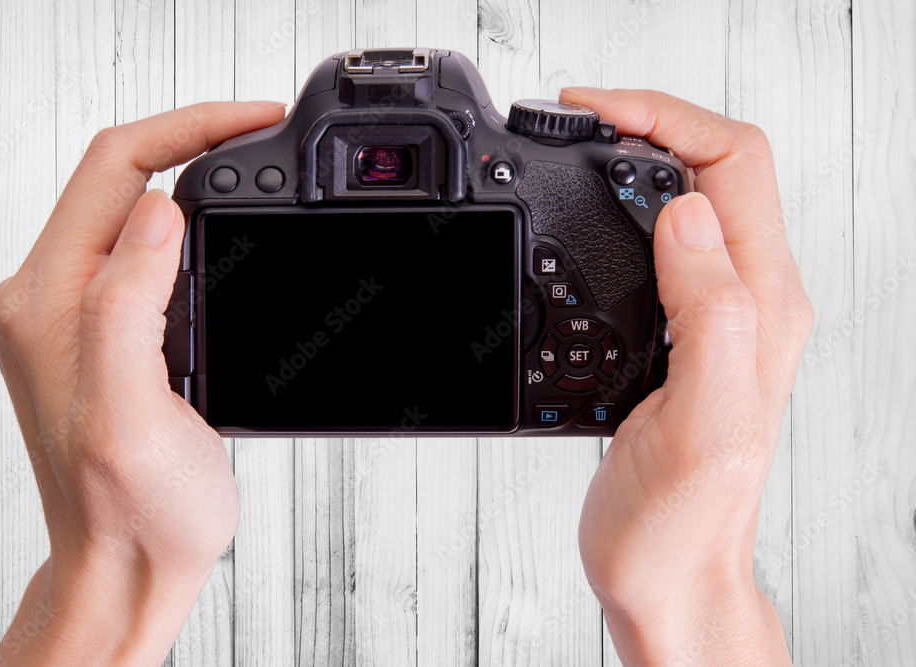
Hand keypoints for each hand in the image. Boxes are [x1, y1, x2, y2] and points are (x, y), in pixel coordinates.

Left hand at [0, 101, 285, 665]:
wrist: (127, 565)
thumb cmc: (132, 511)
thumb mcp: (134, 414)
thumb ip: (128, 305)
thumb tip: (159, 210)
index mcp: (47, 304)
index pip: (112, 168)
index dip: (189, 129)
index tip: (254, 121)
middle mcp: (47, 299)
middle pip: (117, 177)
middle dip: (193, 141)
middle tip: (260, 134)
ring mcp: (72, 315)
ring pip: (130, 210)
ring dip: (191, 179)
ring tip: (248, 168)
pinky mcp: (102, 333)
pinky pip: (141, 252)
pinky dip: (190, 229)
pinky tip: (223, 236)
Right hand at [560, 88, 811, 664]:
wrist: (668, 574)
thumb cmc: (680, 520)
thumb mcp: (700, 425)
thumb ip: (711, 319)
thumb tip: (685, 217)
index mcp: (758, 307)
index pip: (732, 165)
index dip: (664, 119)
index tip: (593, 111)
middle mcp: (747, 301)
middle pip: (716, 167)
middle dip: (648, 122)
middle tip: (578, 116)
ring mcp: (715, 318)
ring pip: (688, 199)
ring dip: (637, 159)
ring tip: (580, 147)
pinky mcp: (680, 336)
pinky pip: (660, 246)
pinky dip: (620, 210)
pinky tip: (585, 219)